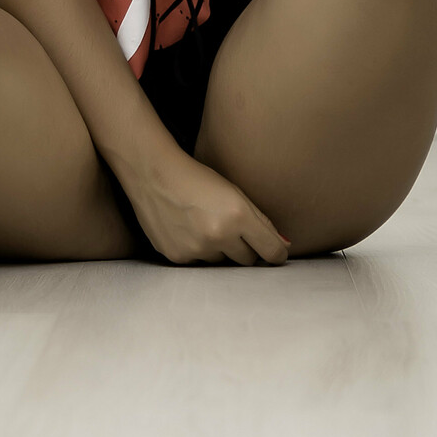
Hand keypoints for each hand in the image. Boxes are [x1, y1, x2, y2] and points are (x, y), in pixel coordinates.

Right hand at [126, 147, 290, 265]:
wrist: (153, 174)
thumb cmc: (197, 178)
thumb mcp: (234, 192)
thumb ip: (261, 222)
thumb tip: (283, 248)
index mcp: (238, 216)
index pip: (271, 251)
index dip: (276, 253)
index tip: (275, 252)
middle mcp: (219, 236)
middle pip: (248, 260)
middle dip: (245, 248)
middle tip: (230, 228)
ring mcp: (196, 249)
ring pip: (221, 262)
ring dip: (219, 249)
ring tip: (202, 224)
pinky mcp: (178, 257)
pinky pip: (198, 262)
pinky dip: (197, 250)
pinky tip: (186, 229)